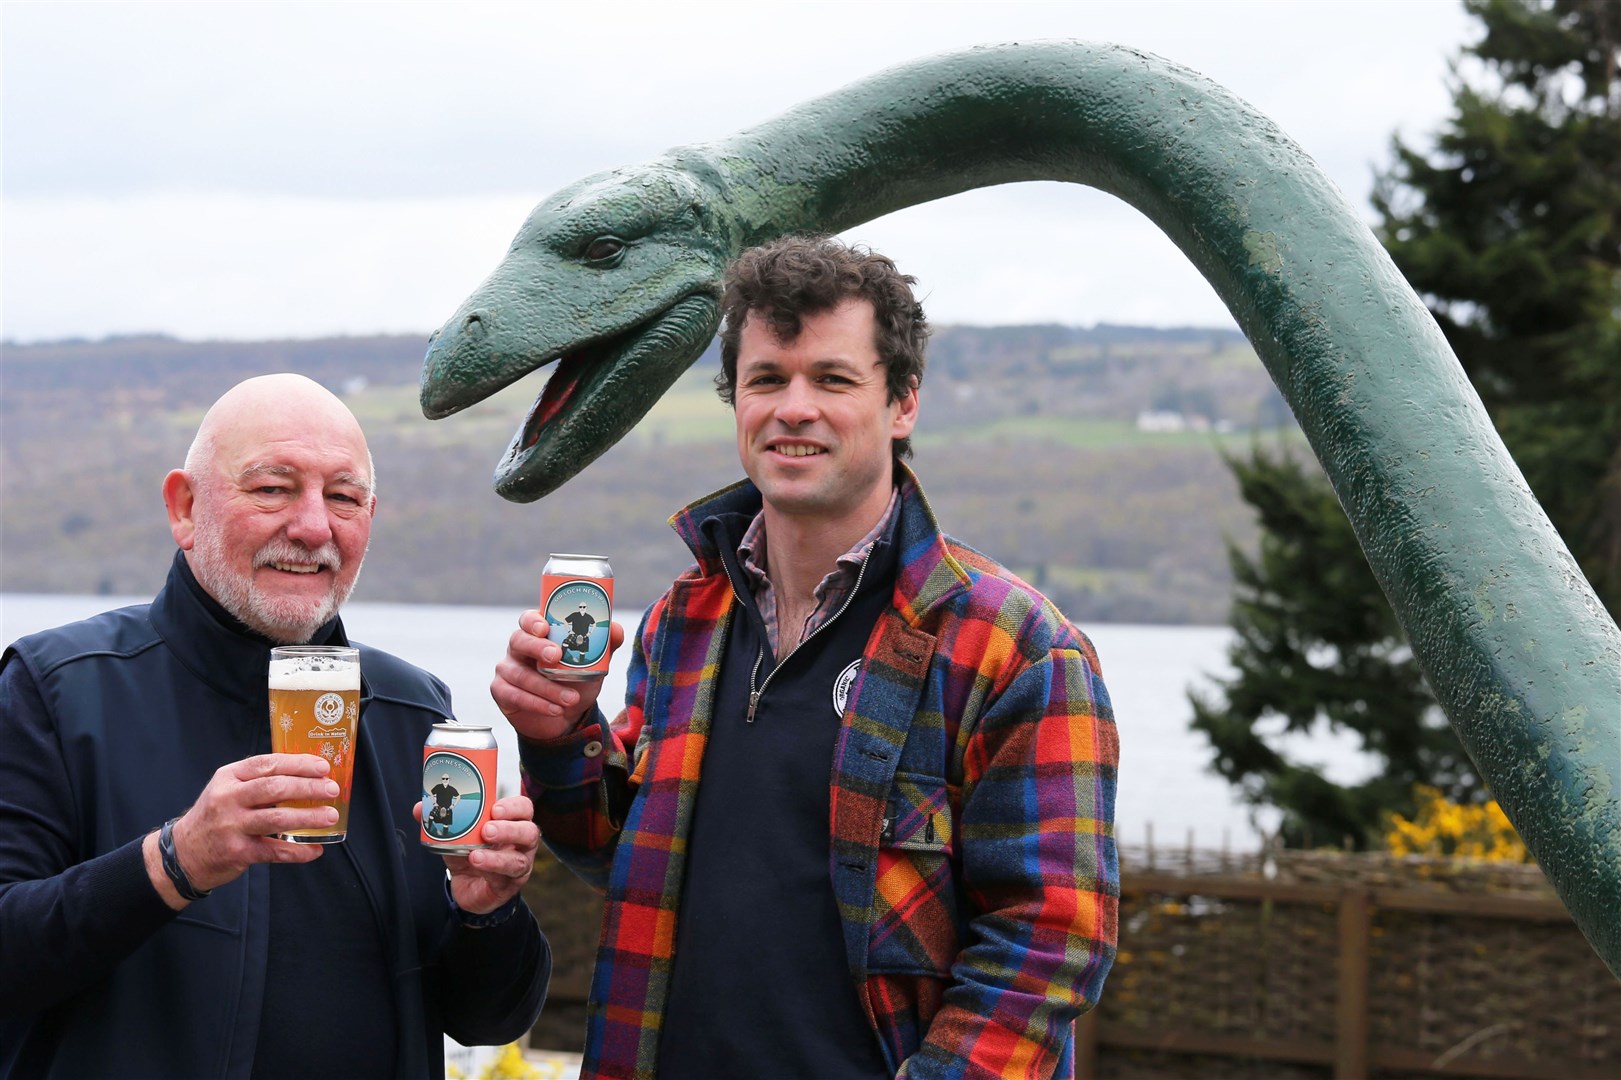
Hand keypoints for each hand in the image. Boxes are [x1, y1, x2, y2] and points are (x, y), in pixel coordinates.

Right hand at [147, 754, 338, 904]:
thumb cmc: (216, 816)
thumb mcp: (228, 789)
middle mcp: (228, 799)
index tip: (323, 767)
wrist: (183, 854)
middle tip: (332, 790)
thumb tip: (308, 776)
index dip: (298, 764)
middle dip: (308, 788)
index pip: (267, 764)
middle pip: (275, 788)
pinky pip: (274, 851)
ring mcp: (231, 826)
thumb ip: (259, 781)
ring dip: (308, 817)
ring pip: (277, 818)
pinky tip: (315, 849)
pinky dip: (298, 851)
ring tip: (331, 816)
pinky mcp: (237, 852)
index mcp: (229, 777)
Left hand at [415, 795, 540, 914]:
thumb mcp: (457, 836)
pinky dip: (490, 870)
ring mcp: (518, 865)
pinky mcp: (509, 884)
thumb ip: (442, 820)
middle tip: (486, 830)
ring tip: (476, 854)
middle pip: (529, 831)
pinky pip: (505, 878)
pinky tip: (476, 865)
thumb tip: (420, 807)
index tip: (495, 808)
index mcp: (511, 824)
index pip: (523, 809)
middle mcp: (521, 843)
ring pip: (520, 859)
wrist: (469, 888)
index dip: (514, 807)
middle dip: (508, 830)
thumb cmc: (470, 853)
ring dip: (498, 856)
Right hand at [491, 610, 624, 740]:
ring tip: (571, 698)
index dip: (533, 621)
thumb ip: (604, 644)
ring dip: (547, 687)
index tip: (545, 627)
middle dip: (537, 648)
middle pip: (518, 640)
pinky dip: (537, 704)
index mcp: (537, 634)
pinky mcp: (502, 692)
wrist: (566, 716)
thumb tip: (615, 629)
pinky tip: (555, 709)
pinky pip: (514, 696)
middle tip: (556, 657)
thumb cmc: (575, 680)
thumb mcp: (593, 663)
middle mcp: (518, 647)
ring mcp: (507, 669)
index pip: (528, 619)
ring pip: (520, 674)